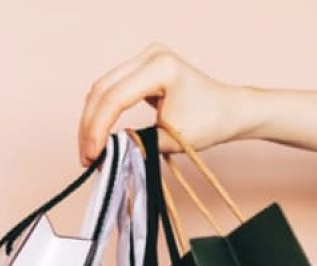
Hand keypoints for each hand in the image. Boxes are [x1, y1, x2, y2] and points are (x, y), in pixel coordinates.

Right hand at [78, 45, 253, 165]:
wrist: (229, 111)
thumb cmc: (209, 123)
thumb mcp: (170, 139)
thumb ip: (136, 143)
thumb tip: (105, 152)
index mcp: (161, 67)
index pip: (115, 98)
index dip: (97, 129)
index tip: (92, 157)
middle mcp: (150, 55)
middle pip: (102, 90)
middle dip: (89, 126)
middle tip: (86, 158)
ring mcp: (144, 58)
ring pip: (101, 90)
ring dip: (91, 121)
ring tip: (91, 151)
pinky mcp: (140, 68)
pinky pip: (110, 89)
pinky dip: (101, 113)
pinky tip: (98, 136)